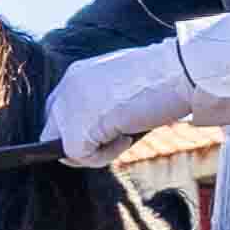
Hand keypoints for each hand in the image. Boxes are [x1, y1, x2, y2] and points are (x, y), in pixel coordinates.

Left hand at [44, 39, 204, 165]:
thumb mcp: (124, 87)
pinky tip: (127, 137)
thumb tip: (99, 132)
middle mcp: (66, 88)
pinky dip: (105, 156)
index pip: (59, 109)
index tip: (102, 133)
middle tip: (114, 139)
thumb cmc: (164, 77)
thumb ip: (102, 103)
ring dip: (95, 150)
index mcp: (78, 74)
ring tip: (126, 134)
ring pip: (65, 147)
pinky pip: (81, 157)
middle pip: (52, 130)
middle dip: (79, 142)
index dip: (77, 126)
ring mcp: (67, 108)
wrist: (177, 72)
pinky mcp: (75, 130)